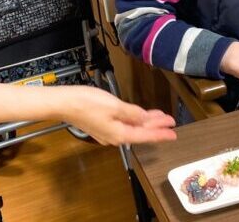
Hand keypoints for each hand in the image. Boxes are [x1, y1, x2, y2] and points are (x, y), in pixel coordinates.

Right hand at [58, 86, 175, 145]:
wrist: (65, 103)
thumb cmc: (88, 103)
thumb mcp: (114, 106)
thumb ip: (132, 113)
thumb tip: (146, 120)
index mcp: (119, 134)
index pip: (146, 136)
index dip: (161, 133)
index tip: (174, 133)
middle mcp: (114, 137)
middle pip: (140, 132)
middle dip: (155, 126)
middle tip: (170, 121)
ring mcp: (107, 132)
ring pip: (132, 128)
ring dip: (146, 122)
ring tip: (158, 116)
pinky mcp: (101, 125)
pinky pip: (123, 124)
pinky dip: (134, 120)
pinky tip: (138, 115)